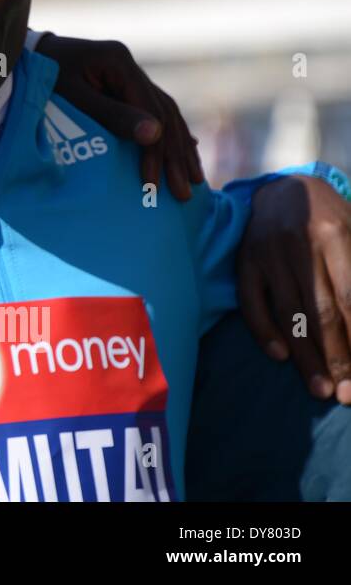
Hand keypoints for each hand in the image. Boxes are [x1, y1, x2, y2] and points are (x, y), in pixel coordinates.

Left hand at [35, 34, 203, 201]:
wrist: (21, 56)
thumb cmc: (41, 77)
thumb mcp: (72, 96)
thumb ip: (111, 114)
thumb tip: (155, 135)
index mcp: (118, 62)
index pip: (149, 110)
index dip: (156, 149)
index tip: (153, 183)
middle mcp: (128, 66)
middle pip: (164, 113)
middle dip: (175, 155)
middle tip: (185, 192)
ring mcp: (127, 74)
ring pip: (166, 113)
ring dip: (181, 147)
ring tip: (194, 179)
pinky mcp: (122, 85)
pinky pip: (155, 111)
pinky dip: (171, 133)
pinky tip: (187, 149)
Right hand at [238, 174, 350, 404]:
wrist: (285, 189)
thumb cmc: (332, 220)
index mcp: (336, 236)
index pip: (350, 301)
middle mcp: (300, 245)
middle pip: (322, 312)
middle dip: (337, 357)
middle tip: (344, 395)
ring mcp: (268, 254)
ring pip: (289, 313)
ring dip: (305, 355)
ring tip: (318, 388)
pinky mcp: (244, 260)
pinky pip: (251, 301)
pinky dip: (263, 330)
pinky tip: (279, 356)